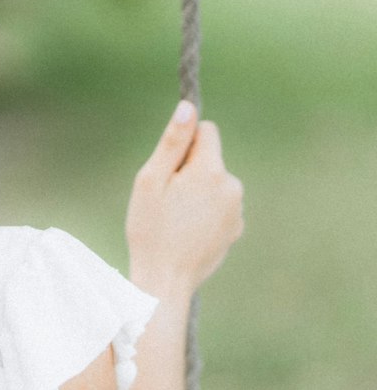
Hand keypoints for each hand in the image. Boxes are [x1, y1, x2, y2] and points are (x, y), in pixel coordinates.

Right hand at [126, 102, 244, 293]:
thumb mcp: (150, 181)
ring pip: (216, 184)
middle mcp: (232, 187)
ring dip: (199, 193)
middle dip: (191, 171)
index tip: (169, 169)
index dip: (184, 145)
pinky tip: (188, 233)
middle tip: (167, 201)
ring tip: (177, 220)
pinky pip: (221, 206)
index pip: (207, 131)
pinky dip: (206, 213)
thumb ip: (172, 143)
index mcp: (211, 171)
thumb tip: (188, 107)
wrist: (165, 281)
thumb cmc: (150, 230)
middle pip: (211, 160)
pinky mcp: (236, 229)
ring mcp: (238, 210)